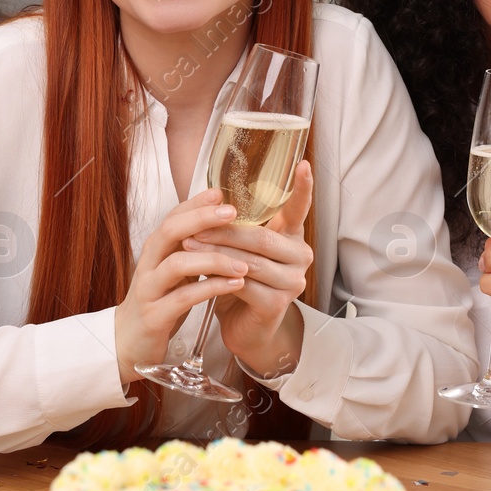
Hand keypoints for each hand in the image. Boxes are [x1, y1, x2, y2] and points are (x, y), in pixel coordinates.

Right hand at [114, 188, 246, 385]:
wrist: (129, 342)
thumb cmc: (158, 301)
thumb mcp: (175, 271)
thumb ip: (192, 248)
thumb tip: (222, 222)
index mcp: (155, 250)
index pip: (173, 217)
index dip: (195, 203)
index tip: (221, 191)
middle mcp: (149, 264)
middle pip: (170, 231)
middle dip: (201, 219)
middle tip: (232, 213)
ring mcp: (149, 289)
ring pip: (177, 264)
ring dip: (213, 260)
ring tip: (244, 263)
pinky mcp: (154, 315)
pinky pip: (183, 298)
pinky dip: (210, 289)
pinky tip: (234, 285)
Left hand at [183, 160, 313, 375]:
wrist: (245, 327)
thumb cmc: (241, 280)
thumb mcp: (240, 247)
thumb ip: (237, 224)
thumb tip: (211, 195)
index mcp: (292, 236)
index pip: (299, 208)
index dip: (303, 187)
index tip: (303, 163)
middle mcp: (300, 257)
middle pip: (261, 236)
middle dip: (224, 230)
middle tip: (194, 225)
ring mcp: (292, 282)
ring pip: (249, 260)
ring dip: (215, 252)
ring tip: (187, 244)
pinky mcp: (277, 305)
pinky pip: (244, 285)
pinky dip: (219, 278)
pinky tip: (201, 274)